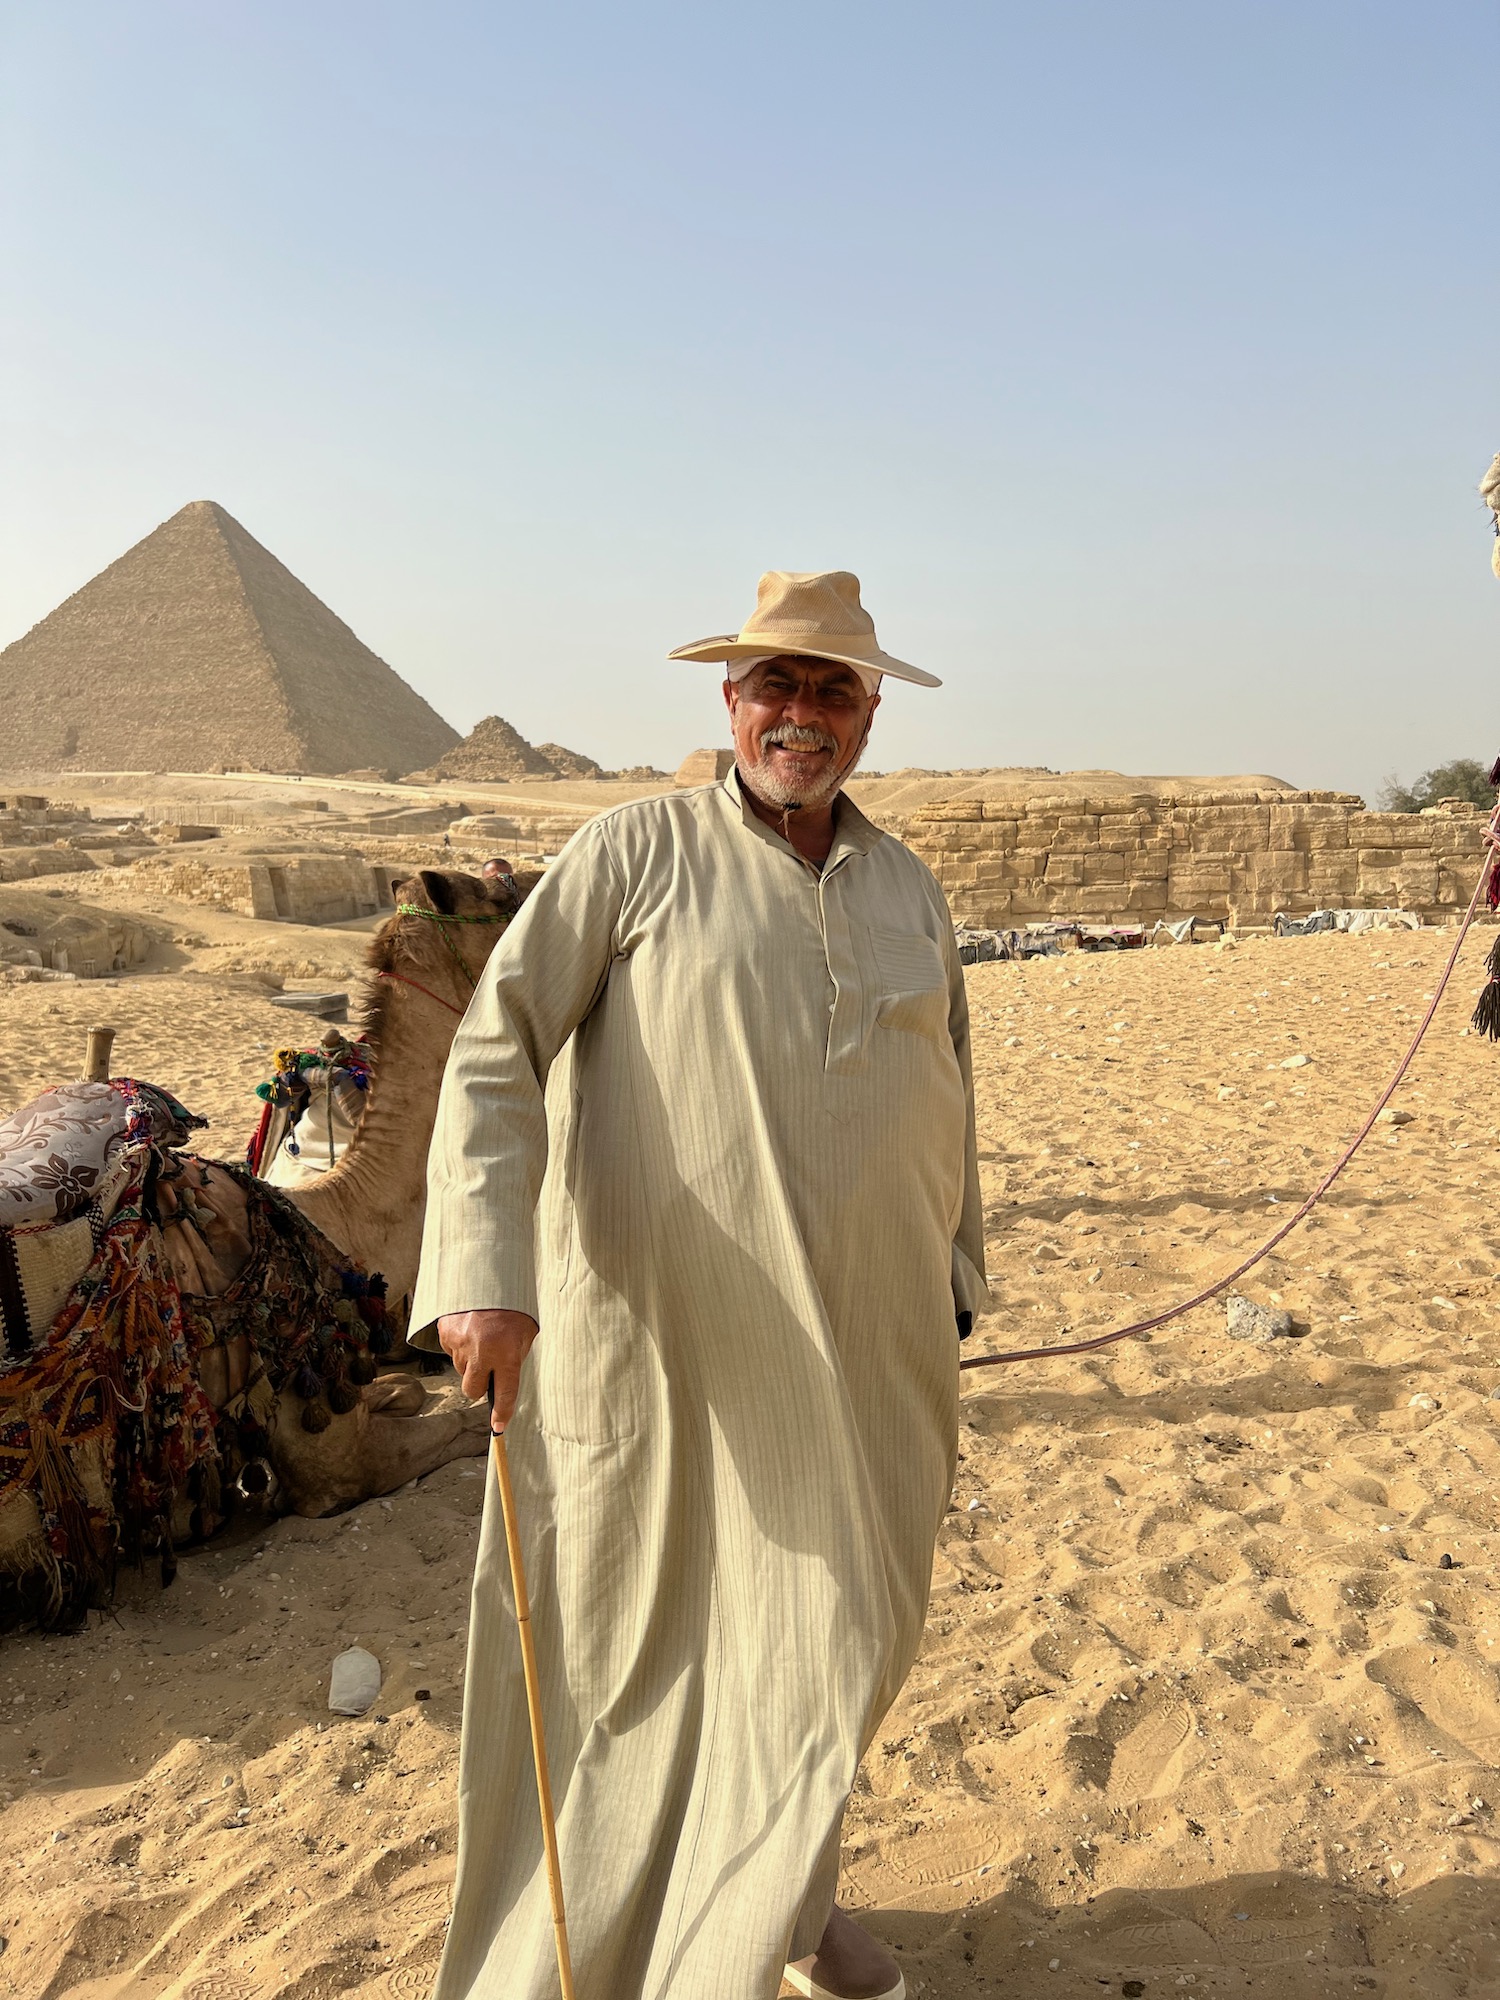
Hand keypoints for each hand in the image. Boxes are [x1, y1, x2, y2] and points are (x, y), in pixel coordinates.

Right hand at [437, 1309, 538, 1431]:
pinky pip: (451, 1352)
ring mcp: (459, 1343)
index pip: (505, 1393)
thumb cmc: (512, 1307)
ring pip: (461, 1370)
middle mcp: (481, 1351)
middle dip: (480, 1385)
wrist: (489, 1275)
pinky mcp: (445, 1333)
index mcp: (506, 1352)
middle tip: (489, 1368)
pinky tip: (469, 1330)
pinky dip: (460, 1346)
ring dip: (470, 1361)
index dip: (502, 1413)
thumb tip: (503, 1379)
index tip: (499, 1426)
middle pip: (473, 1390)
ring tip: (481, 1338)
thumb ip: (515, 1357)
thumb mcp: (525, 1332)